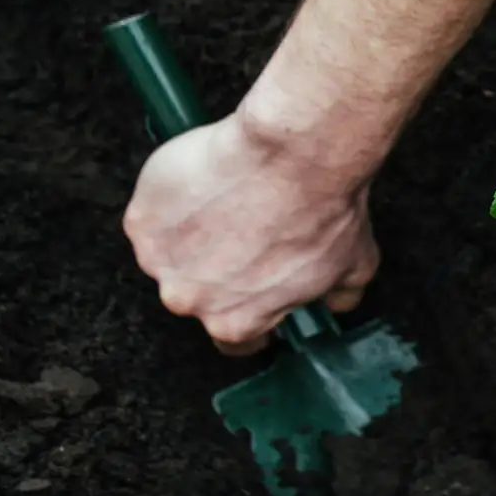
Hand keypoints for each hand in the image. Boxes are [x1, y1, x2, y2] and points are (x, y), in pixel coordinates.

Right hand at [122, 114, 379, 355]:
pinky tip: (205, 181)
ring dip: (191, 233)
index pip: (235, 340)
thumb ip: (339, 294)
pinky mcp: (141, 215)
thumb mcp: (354, 267)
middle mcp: (188, 300)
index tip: (254, 292)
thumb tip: (338, 302)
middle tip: (244, 232)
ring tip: (226, 202)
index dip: (249, 312)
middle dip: (216, 267)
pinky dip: (173, 197)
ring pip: (170, 251)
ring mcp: (157, 258)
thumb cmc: (322, 213)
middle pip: (196, 292)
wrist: (293, 156)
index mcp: (234, 323)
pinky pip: (154, 211)